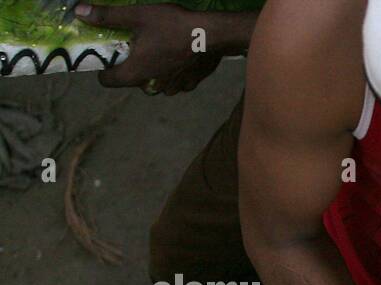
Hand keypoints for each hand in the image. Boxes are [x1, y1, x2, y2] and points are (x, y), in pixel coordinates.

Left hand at [76, 3, 221, 93]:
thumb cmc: (172, 26)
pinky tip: (177, 59)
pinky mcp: (191, 84)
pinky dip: (172, 74)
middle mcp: (154, 85)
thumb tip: (79, 12)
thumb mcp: (137, 15)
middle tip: (135, 50)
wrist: (213, 35)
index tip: (107, 60)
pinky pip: (175, 83)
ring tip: (158, 53)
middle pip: (133, 82)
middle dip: (131, 69)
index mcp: (136, 72)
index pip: (109, 82)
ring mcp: (174, 87)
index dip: (104, 72)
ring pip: (155, 84)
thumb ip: (107, 16)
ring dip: (153, 72)